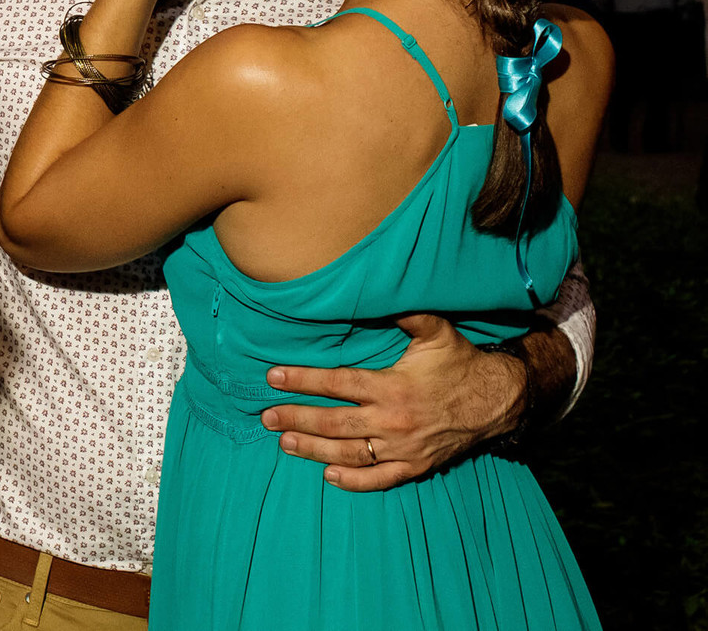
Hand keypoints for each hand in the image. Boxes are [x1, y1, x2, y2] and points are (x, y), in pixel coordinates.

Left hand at [260, 314, 524, 491]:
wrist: (500, 400)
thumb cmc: (462, 363)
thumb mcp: (436, 332)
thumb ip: (406, 313)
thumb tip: (375, 286)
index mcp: (393, 387)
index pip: (337, 384)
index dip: (303, 380)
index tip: (272, 377)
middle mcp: (394, 421)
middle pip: (334, 423)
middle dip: (297, 419)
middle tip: (267, 417)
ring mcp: (404, 448)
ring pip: (350, 453)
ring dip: (314, 450)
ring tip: (285, 443)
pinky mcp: (416, 466)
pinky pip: (380, 479)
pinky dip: (354, 481)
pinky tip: (329, 476)